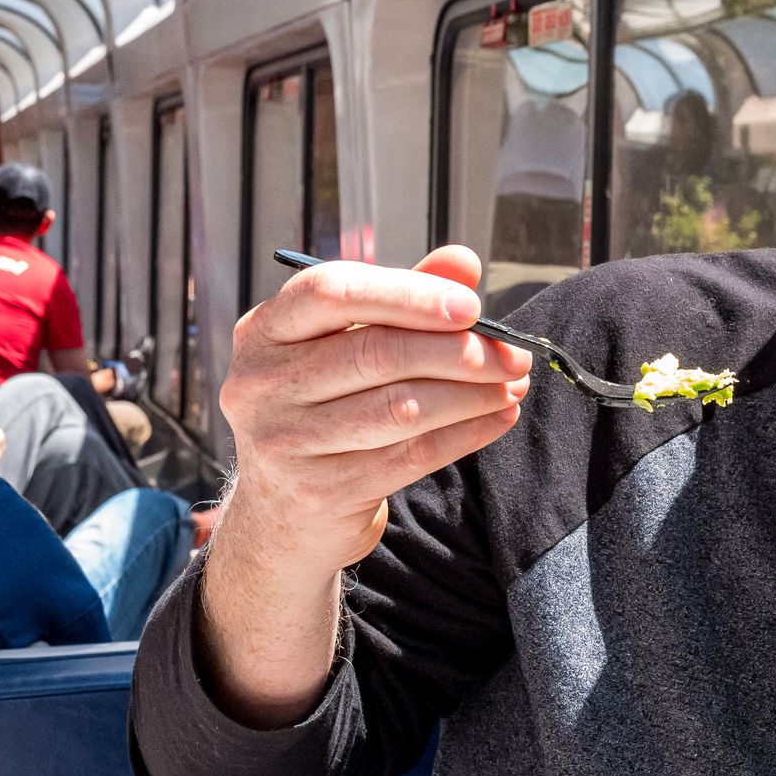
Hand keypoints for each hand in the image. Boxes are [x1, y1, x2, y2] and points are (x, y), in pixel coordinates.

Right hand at [202, 247, 530, 726]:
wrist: (281, 513)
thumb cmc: (323, 409)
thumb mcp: (344, 346)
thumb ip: (400, 301)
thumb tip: (464, 262)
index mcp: (264, 331)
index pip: (331, 292)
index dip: (407, 294)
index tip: (471, 305)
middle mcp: (262, 384)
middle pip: (376, 353)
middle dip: (459, 351)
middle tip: (513, 354)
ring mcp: (285, 442)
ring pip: (401, 408)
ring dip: (472, 394)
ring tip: (514, 383)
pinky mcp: (322, 491)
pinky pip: (412, 455)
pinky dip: (467, 432)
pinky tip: (500, 416)